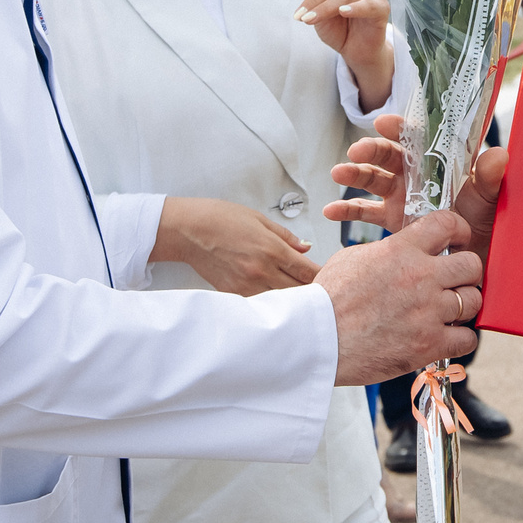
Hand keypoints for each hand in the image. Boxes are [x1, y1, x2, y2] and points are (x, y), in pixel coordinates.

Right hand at [151, 196, 318, 294]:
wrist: (189, 230)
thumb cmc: (221, 219)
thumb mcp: (259, 220)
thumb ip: (286, 237)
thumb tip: (306, 248)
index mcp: (271, 250)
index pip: (309, 271)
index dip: (326, 276)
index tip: (334, 277)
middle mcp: (261, 271)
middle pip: (300, 291)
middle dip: (315, 292)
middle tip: (326, 292)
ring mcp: (246, 286)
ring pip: (282, 302)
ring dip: (295, 301)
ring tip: (305, 299)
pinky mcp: (233, 294)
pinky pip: (261, 303)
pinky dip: (273, 303)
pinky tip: (279, 301)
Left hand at [294, 0, 393, 98]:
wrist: (357, 52)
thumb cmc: (339, 29)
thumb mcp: (320, 14)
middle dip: (314, 1)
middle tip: (300, 16)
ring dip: (325, 8)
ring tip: (310, 20)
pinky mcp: (382, 7)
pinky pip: (367, 5)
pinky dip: (354, 8)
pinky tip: (343, 11)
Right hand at [315, 210, 483, 386]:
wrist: (315, 338)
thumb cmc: (327, 301)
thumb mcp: (353, 258)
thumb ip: (387, 251)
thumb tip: (402, 250)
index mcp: (401, 250)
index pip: (447, 223)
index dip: (458, 229)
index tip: (458, 240)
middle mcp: (420, 277)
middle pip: (472, 264)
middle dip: (467, 272)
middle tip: (456, 280)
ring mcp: (428, 311)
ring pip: (473, 301)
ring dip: (463, 306)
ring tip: (448, 311)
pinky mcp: (429, 344)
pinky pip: (468, 339)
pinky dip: (461, 339)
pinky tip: (447, 337)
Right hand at [326, 114, 507, 257]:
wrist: (474, 264)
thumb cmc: (484, 227)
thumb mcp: (488, 204)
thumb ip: (490, 181)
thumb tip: (499, 154)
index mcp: (439, 166)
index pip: (418, 140)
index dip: (400, 129)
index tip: (383, 123)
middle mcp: (418, 178)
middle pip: (390, 157)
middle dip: (371, 151)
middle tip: (356, 152)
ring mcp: (402, 198)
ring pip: (374, 180)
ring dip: (354, 174)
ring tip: (338, 173)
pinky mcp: (392, 221)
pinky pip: (366, 212)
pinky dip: (348, 210)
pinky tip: (331, 211)